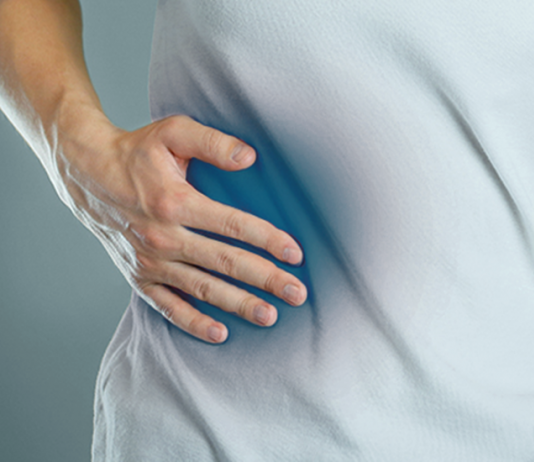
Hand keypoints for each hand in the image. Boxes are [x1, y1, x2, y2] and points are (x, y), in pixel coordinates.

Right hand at [55, 112, 306, 343]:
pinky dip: (193, 323)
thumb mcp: (173, 132)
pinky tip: (220, 334)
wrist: (87, 175)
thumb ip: (213, 142)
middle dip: (265, 279)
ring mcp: (150, 261)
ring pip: (202, 288)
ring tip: (270, 316)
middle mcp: (163, 236)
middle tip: (297, 293)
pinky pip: (168, 307)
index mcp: (175, 202)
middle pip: (224, 262)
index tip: (295, 253)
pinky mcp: (139, 277)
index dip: (267, 239)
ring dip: (238, 304)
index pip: (232, 225)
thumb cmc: (137, 151)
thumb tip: (250, 157)